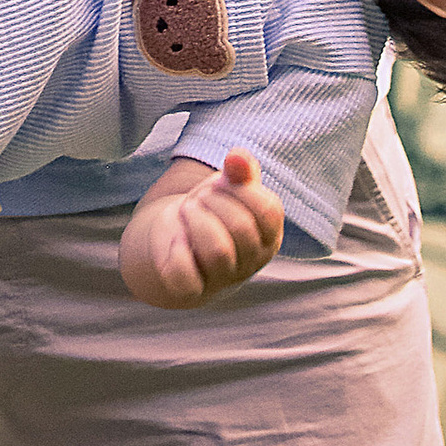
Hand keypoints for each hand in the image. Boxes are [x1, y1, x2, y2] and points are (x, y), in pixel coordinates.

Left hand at [119, 153, 284, 308]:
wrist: (179, 239)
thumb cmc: (212, 209)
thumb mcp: (228, 185)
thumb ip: (240, 170)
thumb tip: (237, 155)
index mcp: (268, 236)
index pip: (268, 210)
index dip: (241, 188)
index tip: (223, 182)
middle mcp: (251, 262)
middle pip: (241, 228)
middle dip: (213, 201)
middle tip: (199, 198)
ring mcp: (222, 279)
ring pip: (218, 251)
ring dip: (196, 220)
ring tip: (187, 211)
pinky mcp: (191, 290)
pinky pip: (185, 275)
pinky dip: (178, 251)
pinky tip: (177, 238)